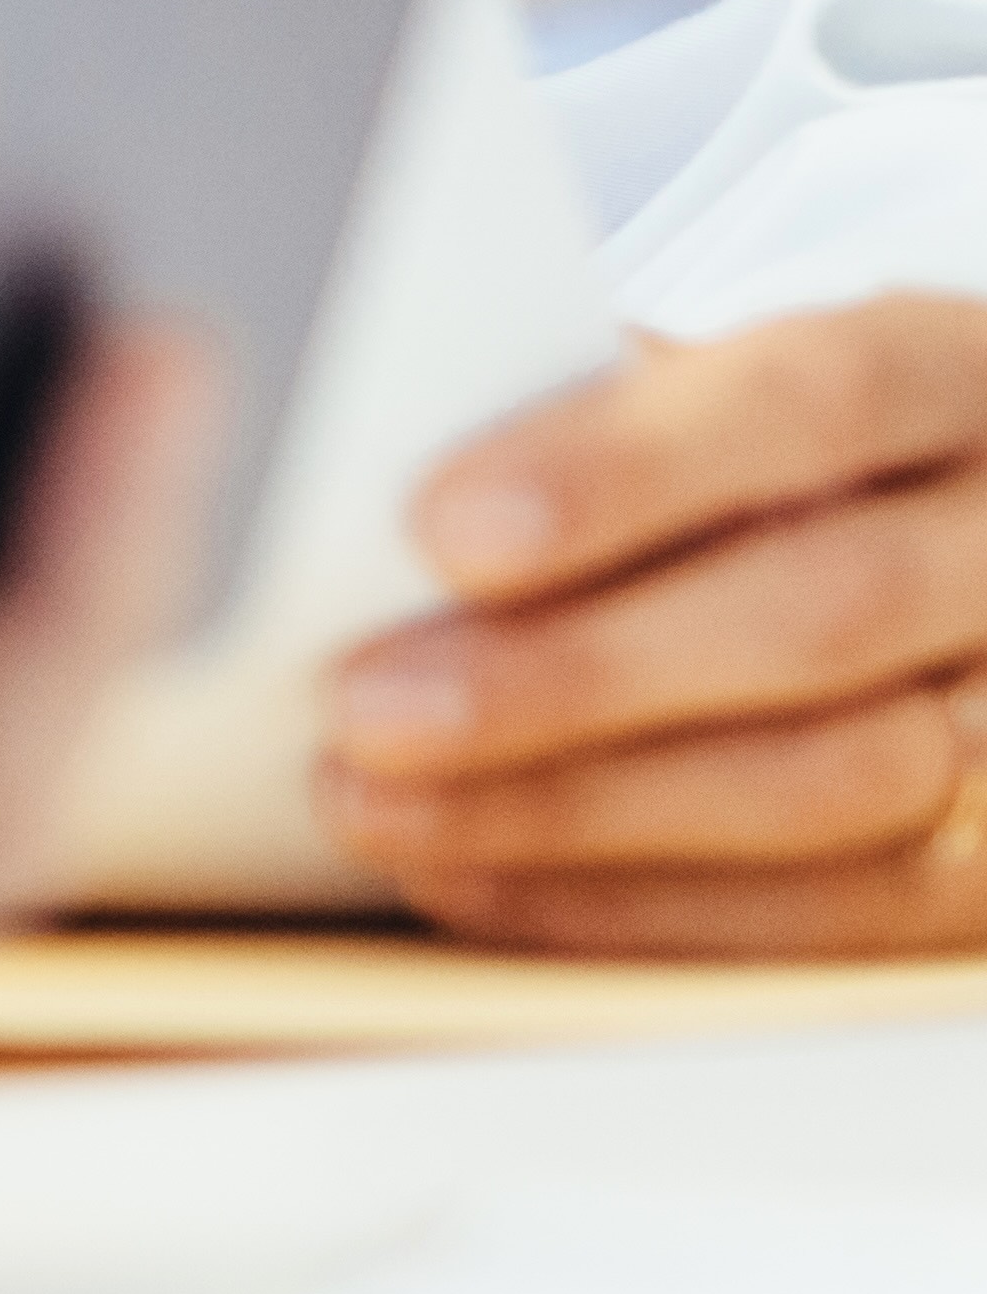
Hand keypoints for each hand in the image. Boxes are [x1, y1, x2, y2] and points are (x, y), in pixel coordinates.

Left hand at [316, 295, 986, 948]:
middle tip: (366, 709)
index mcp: (952, 376)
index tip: (439, 532)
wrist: (933, 540)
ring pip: (843, 787)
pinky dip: (641, 908)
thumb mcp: (711, 386)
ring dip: (582, 813)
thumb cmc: (760, 452)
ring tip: (378, 805)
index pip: (811, 401)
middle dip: (574, 675)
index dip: (624, 470)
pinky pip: (846, 916)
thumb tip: (367, 502)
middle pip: (825, 612)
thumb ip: (597, 419)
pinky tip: (476, 880)